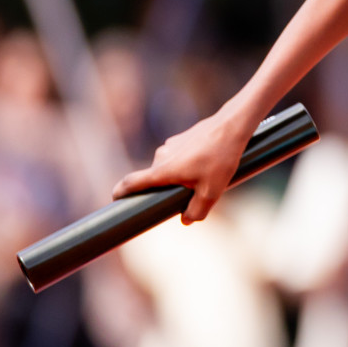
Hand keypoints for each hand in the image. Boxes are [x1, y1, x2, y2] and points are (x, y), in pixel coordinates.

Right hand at [111, 109, 256, 224]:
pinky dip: (187, 165)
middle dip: (166, 190)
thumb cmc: (220, 159)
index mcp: (163, 170)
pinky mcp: (180, 139)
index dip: (120, 192)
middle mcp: (161, 157)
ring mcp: (170, 146)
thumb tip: (186, 220)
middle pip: (155, 179)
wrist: (232, 126)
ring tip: (205, 178)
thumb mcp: (212, 192)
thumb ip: (196, 211)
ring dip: (180, 177)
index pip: (131, 182)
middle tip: (185, 197)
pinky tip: (208, 165)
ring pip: (169, 168)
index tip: (115, 199)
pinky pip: (178, 158)